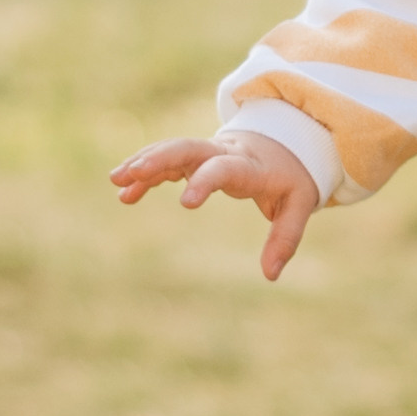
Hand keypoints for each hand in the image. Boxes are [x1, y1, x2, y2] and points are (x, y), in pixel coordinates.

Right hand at [110, 132, 322, 280]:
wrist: (288, 140)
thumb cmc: (290, 176)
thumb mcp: (300, 204)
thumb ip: (286, 237)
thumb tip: (271, 275)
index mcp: (250, 166)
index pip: (224, 169)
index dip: (205, 181)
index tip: (185, 203)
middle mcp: (224, 152)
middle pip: (188, 148)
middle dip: (160, 158)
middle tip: (133, 173)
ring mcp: (207, 151)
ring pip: (172, 149)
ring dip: (145, 162)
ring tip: (117, 179)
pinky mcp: (195, 156)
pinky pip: (167, 159)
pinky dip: (146, 171)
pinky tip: (124, 191)